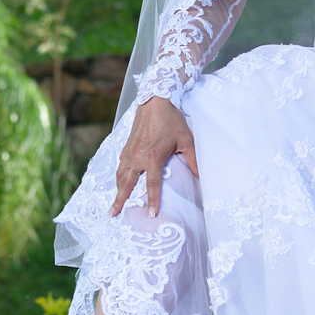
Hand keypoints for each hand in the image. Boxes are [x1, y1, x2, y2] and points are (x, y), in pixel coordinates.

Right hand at [109, 97, 198, 217]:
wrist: (155, 100)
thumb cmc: (172, 120)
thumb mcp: (186, 140)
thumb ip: (193, 159)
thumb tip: (201, 176)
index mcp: (152, 157)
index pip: (152, 185)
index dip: (152, 201)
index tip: (150, 215)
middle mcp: (137, 156)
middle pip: (126, 183)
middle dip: (119, 200)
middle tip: (112, 214)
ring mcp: (129, 151)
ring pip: (120, 175)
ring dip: (116, 190)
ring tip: (113, 204)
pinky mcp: (126, 145)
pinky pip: (120, 165)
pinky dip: (118, 176)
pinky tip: (119, 181)